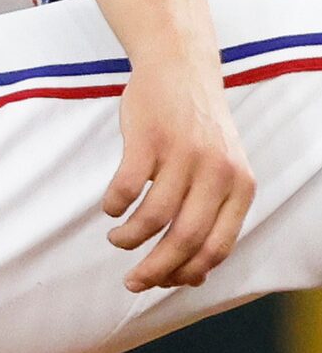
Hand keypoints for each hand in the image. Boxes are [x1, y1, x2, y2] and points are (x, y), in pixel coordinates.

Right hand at [105, 63, 253, 291]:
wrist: (181, 69)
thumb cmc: (197, 129)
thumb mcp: (221, 172)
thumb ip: (212, 218)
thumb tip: (195, 277)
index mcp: (241, 186)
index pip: (217, 247)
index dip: (185, 275)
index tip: (159, 284)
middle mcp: (218, 172)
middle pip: (184, 238)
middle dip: (154, 269)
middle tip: (131, 282)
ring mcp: (183, 154)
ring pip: (153, 217)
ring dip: (128, 238)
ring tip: (117, 239)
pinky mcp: (149, 139)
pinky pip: (126, 188)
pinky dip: (115, 206)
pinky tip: (111, 209)